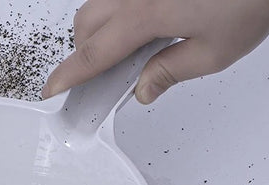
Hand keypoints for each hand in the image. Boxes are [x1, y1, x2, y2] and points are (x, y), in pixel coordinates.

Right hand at [44, 0, 268, 103]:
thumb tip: (144, 88)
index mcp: (145, 15)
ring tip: (140, 42)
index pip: (93, 55)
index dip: (68, 77)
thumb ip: (172, 71)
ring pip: (101, 1)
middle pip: (86, 23)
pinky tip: (156, 14)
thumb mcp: (217, 52)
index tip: (51, 92)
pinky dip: (124, 7)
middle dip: (87, 51)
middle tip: (110, 73)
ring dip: (105, 26)